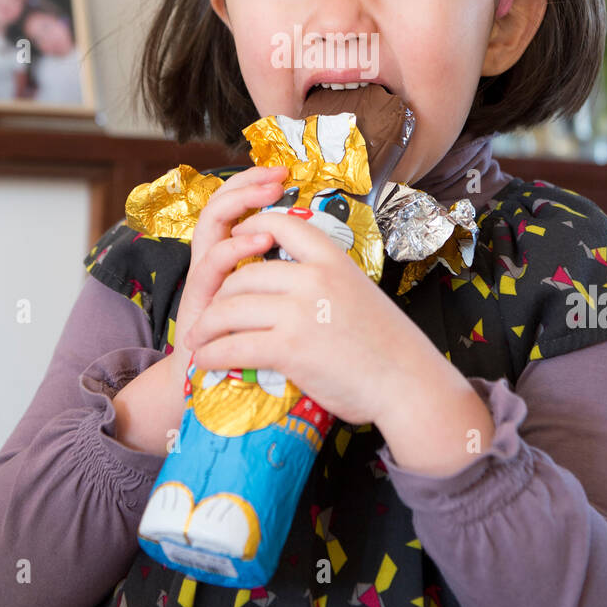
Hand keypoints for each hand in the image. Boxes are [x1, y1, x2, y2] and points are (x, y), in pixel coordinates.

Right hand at [168, 165, 288, 392]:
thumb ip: (294, 284)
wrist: (216, 392)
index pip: (245, 205)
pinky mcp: (198, 298)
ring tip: (268, 194)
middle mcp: (217, 260)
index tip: (287, 172)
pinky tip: (257, 242)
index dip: (260, 183)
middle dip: (249, 182)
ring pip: (212, 221)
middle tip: (277, 172)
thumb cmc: (257, 353)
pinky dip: (234, 246)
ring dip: (239, 202)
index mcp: (238, 257)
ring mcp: (205, 277)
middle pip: (225, 202)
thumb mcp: (284, 310)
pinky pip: (211, 262)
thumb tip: (331, 262)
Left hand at [182, 207, 429, 426]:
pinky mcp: (290, 349)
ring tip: (197, 337)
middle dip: (219, 294)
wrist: (408, 382)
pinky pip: (234, 346)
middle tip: (208, 312)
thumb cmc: (388, 343)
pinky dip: (212, 353)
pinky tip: (205, 360)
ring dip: (206, 326)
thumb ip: (324, 280)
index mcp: (333, 259)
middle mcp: (313, 278)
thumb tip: (288, 284)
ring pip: (230, 309)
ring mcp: (300, 312)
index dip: (251, 227)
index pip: (282, 224)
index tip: (236, 239)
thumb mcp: (359, 290)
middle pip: (245, 274)